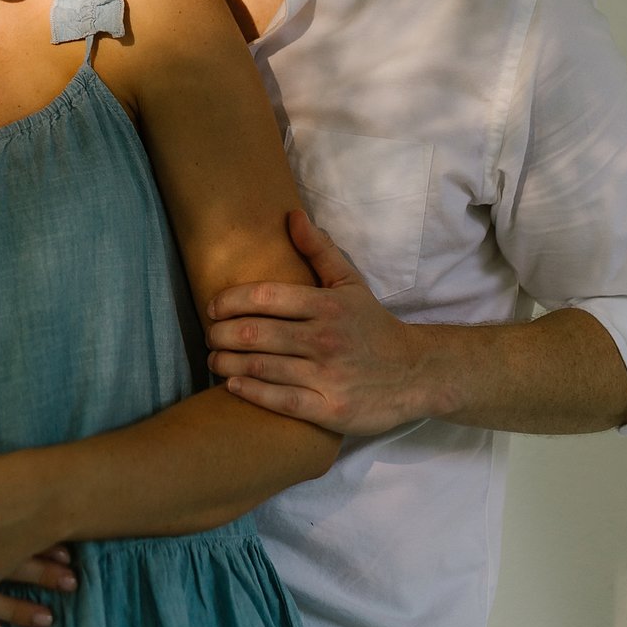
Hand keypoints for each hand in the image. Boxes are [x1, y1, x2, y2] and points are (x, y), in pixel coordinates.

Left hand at [205, 209, 438, 435]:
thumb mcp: (351, 284)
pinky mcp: (331, 410)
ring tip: (213, 358)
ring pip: (260, 367)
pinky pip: (279, 400)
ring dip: (225, 362)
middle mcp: (326, 339)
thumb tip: (292, 215)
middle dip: (219, 334)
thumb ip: (319, 251)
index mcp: (327, 305)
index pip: (264, 296)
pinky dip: (249, 391)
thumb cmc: (373, 326)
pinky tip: (232, 384)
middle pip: (253, 333)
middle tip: (208, 336)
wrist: (418, 373)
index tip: (212, 308)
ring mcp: (328, 376)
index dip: (229, 301)